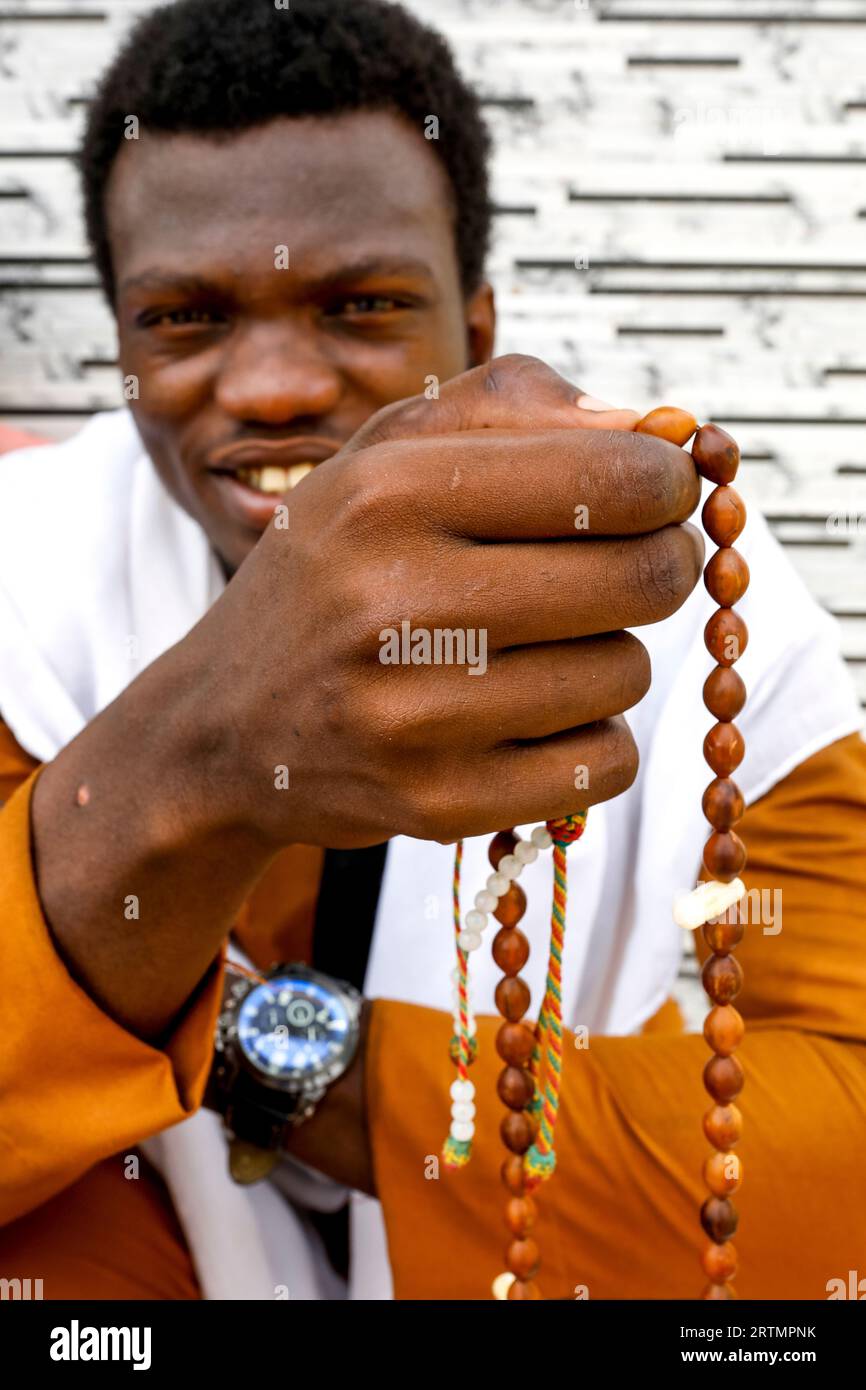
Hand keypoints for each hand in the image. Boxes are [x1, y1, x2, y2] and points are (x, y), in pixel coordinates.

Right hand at [199, 354, 702, 846]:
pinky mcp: (438, 803)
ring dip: (606, 658)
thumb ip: (519, 408)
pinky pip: (605, 763)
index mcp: (389, 492)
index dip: (668, 484)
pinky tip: (527, 719)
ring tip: (532, 651)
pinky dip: (588, 739)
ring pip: (627, 674)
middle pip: (645, 577)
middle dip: (656, 567)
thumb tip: (669, 431)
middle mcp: (395, 601)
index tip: (654, 496)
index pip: (618, 477)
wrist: (224, 725)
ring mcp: (415, 714)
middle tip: (618, 569)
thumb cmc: (329, 575)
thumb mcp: (387, 455)